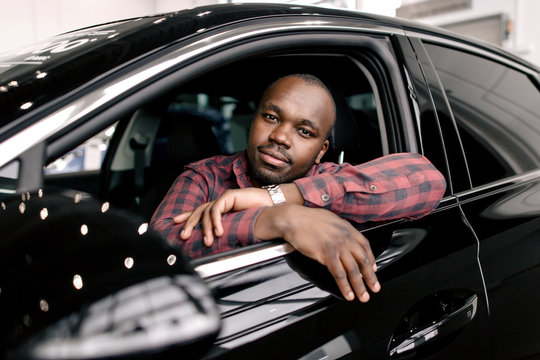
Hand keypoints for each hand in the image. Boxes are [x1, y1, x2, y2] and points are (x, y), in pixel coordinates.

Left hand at [173, 188, 271, 245]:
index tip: (176, 224)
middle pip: (198, 211)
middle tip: (183, 236)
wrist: (271, 207)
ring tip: (208, 241)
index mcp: (219, 208)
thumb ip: (226, 231)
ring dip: (205, 228)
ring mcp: (223, 198)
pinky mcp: (229, 195)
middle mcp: (219, 202)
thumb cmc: (257, 216)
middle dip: (189, 223)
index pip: (199, 212)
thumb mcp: (237, 226)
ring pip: (206, 212)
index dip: (187, 217)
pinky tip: (218, 231)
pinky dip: (215, 221)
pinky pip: (216, 209)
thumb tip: (216, 244)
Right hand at [255, 204, 379, 301]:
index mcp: (346, 227)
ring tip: (363, 296)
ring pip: (353, 269)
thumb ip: (339, 229)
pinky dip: (345, 286)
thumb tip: (342, 238)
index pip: (365, 245)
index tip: (374, 268)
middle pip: (363, 260)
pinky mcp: (327, 254)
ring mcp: (337, 246)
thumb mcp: (329, 219)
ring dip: (360, 286)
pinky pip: (339, 274)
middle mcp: (345, 236)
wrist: (293, 219)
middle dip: (370, 276)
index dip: (371, 259)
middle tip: (374, 287)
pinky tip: (348, 293)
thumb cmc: (306, 219)